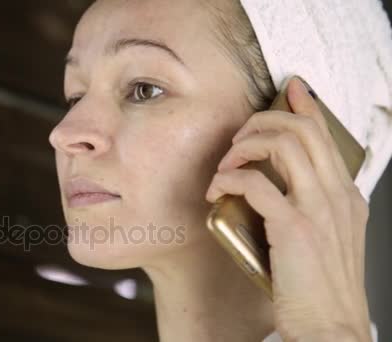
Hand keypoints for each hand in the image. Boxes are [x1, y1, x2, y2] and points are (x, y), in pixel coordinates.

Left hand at [205, 76, 372, 340]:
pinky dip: (230, 179)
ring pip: (283, 145)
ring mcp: (318, 209)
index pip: (326, 136)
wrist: (329, 328)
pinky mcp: (294, 227)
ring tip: (225, 165)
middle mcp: (337, 195)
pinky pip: (256, 183)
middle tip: (238, 140)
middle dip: (263, 123)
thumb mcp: (326, 241)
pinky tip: (218, 190)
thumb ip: (311, 210)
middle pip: (303, 130)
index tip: (289, 89)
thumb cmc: (319, 289)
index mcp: (346, 197)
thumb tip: (275, 189)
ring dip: (244, 146)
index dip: (306, 107)